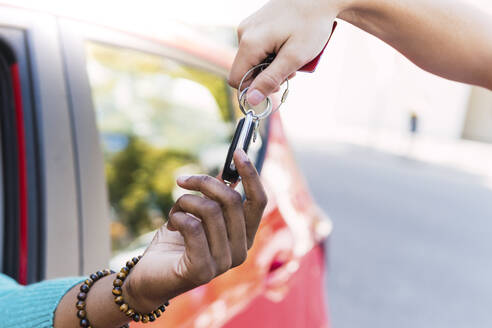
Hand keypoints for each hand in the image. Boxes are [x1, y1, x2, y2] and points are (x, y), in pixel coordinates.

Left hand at [124, 149, 266, 311]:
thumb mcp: (198, 214)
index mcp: (244, 236)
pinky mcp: (203, 270)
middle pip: (233, 201)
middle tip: (183, 180)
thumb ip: (215, 198)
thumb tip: (227, 172)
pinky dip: (178, 217)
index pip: (258, 202)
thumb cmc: (176, 241)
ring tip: (176, 209)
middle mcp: (241, 251)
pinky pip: (193, 227)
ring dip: (186, 201)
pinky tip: (171, 224)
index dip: (251, 175)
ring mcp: (224, 263)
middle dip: (205, 183)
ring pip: (211, 211)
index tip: (238, 152)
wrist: (150, 276)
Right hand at [228, 0, 344, 105]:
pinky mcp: (255, 24)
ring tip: (293, 56)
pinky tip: (287, 46)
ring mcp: (248, 27)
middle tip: (291, 70)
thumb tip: (251, 100)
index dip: (254, 90)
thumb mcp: (294, 58)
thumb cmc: (311, 24)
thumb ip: (270, 80)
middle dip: (267, 76)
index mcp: (249, 43)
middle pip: (246, 70)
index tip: (277, 87)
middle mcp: (243, 33)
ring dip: (272, 65)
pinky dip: (272, 53)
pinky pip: (258, 48)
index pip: (236, 80)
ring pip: (253, 60)